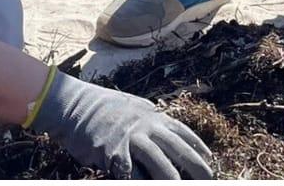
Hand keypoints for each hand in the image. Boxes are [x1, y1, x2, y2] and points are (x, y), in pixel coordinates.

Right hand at [30, 72, 213, 177]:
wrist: (73, 105)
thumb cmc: (102, 108)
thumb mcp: (133, 107)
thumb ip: (150, 120)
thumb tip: (167, 133)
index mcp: (154, 116)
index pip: (184, 133)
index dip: (199, 149)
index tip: (210, 161)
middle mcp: (147, 126)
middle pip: (179, 150)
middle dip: (197, 168)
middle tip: (209, 180)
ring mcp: (131, 140)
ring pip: (161, 164)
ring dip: (173, 180)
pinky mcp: (114, 153)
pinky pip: (133, 173)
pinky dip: (141, 181)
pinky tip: (145, 185)